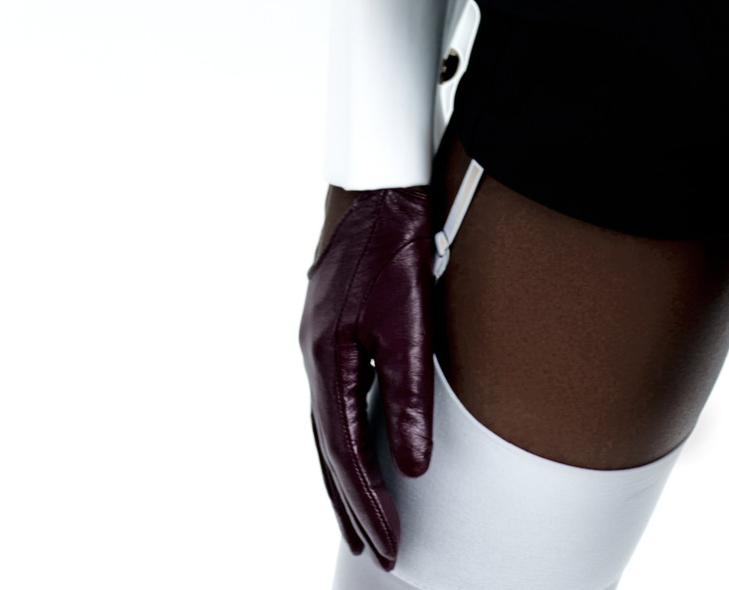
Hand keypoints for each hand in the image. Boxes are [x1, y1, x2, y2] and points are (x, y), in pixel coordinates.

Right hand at [299, 186, 435, 569]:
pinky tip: (359, 445)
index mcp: (326, 360)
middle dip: (351, 504)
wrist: (376, 176)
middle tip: (372, 552)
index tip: (388, 546)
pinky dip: (343, 435)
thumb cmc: (395, 239)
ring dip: (343, 475)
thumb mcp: (411, 316)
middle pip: (328, 450)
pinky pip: (333, 397)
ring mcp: (318, 340)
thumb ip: (412, 392)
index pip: (346, 454)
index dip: (369, 504)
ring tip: (361, 516)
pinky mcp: (330, 325)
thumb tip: (414, 465)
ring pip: (327, 427)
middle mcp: (314, 356)